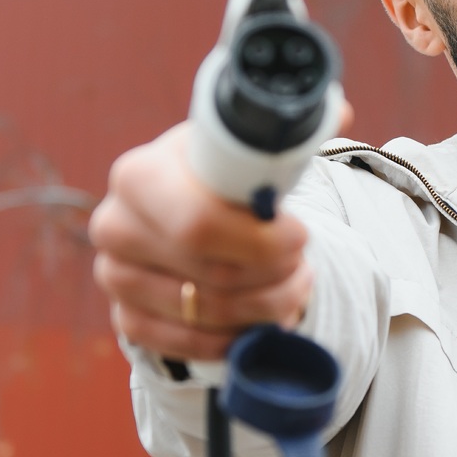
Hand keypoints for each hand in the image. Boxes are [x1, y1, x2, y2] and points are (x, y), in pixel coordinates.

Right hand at [88, 124, 312, 361]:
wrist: (181, 215)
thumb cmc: (219, 180)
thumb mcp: (243, 150)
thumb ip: (287, 137)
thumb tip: (341, 112)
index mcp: (139, 175)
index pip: (200, 225)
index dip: (262, 240)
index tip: (299, 235)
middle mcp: (115, 226)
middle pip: (213, 275)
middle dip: (274, 274)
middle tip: (303, 264)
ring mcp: (115, 277)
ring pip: (210, 312)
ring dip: (267, 305)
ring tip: (295, 285)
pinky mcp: (125, 319)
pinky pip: (192, 344)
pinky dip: (239, 335)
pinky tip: (267, 317)